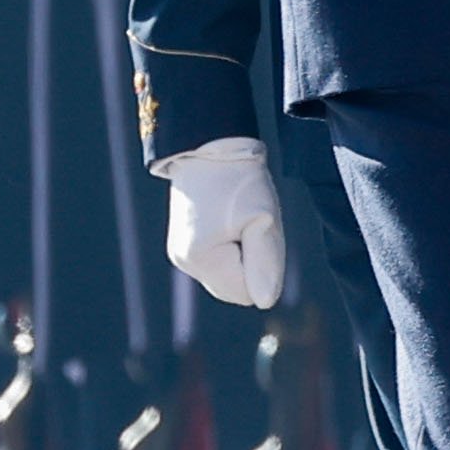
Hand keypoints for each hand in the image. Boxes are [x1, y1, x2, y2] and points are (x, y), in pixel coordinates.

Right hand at [159, 134, 286, 309]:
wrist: (208, 146)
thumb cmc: (238, 179)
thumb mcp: (262, 218)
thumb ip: (266, 263)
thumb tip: (265, 302)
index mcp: (201, 259)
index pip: (248, 292)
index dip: (262, 265)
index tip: (256, 230)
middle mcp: (186, 263)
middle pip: (236, 288)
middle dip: (251, 263)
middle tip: (250, 223)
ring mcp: (182, 254)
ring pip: (228, 275)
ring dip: (242, 254)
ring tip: (238, 217)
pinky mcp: (184, 245)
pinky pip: (219, 262)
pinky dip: (231, 247)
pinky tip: (229, 218)